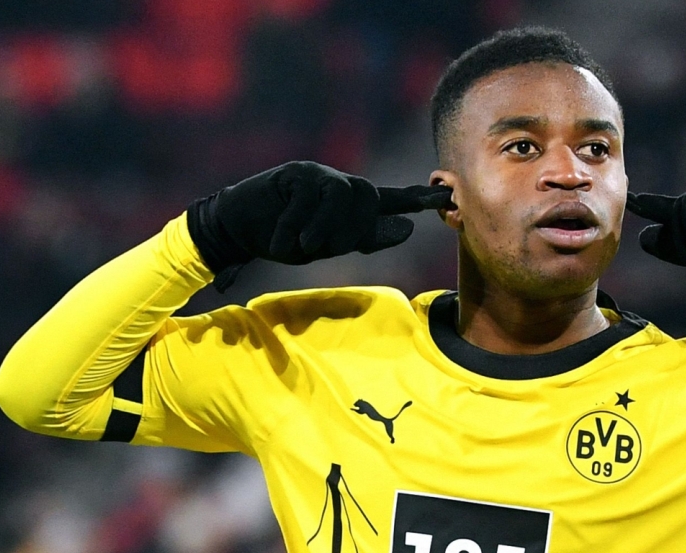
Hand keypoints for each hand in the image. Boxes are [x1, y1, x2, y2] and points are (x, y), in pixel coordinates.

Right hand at [188, 162, 451, 288]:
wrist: (237, 228)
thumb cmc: (285, 237)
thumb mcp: (327, 246)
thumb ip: (365, 237)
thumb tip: (408, 228)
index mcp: (351, 205)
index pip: (391, 198)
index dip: (419, 198)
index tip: (447, 196)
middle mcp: (340, 183)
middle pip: (368, 199)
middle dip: (348, 229)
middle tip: (316, 247)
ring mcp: (318, 173)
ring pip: (341, 197)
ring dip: (322, 228)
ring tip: (301, 245)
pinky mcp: (294, 172)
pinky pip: (307, 200)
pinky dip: (294, 226)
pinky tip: (280, 238)